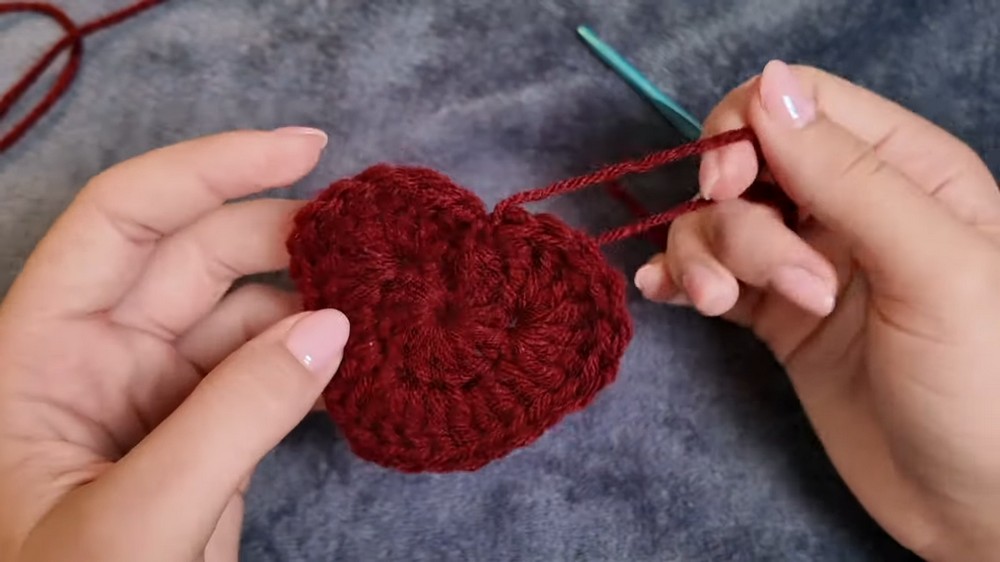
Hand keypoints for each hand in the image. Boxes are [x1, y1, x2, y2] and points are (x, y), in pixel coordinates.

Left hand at [0, 128, 349, 560]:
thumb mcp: (140, 522)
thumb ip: (237, 417)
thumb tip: (333, 326)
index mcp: (39, 353)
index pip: (124, 221)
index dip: (212, 168)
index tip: (307, 148)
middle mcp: (97, 359)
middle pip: (195, 256)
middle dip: (285, 232)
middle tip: (376, 241)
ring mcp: (156, 400)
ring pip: (241, 315)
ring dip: (312, 296)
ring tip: (390, 292)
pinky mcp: (204, 441)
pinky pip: (264, 375)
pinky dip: (315, 358)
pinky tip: (366, 350)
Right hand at [635, 61, 999, 559]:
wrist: (974, 506)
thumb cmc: (985, 383)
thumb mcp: (933, 267)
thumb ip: (850, 175)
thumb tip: (768, 84)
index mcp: (905, 171)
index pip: (802, 105)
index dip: (747, 133)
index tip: (728, 187)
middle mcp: (850, 208)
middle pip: (748, 166)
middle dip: (731, 215)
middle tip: (760, 280)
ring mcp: (807, 263)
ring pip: (720, 222)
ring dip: (704, 256)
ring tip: (719, 307)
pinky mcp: (777, 317)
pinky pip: (710, 274)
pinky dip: (679, 276)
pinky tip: (666, 294)